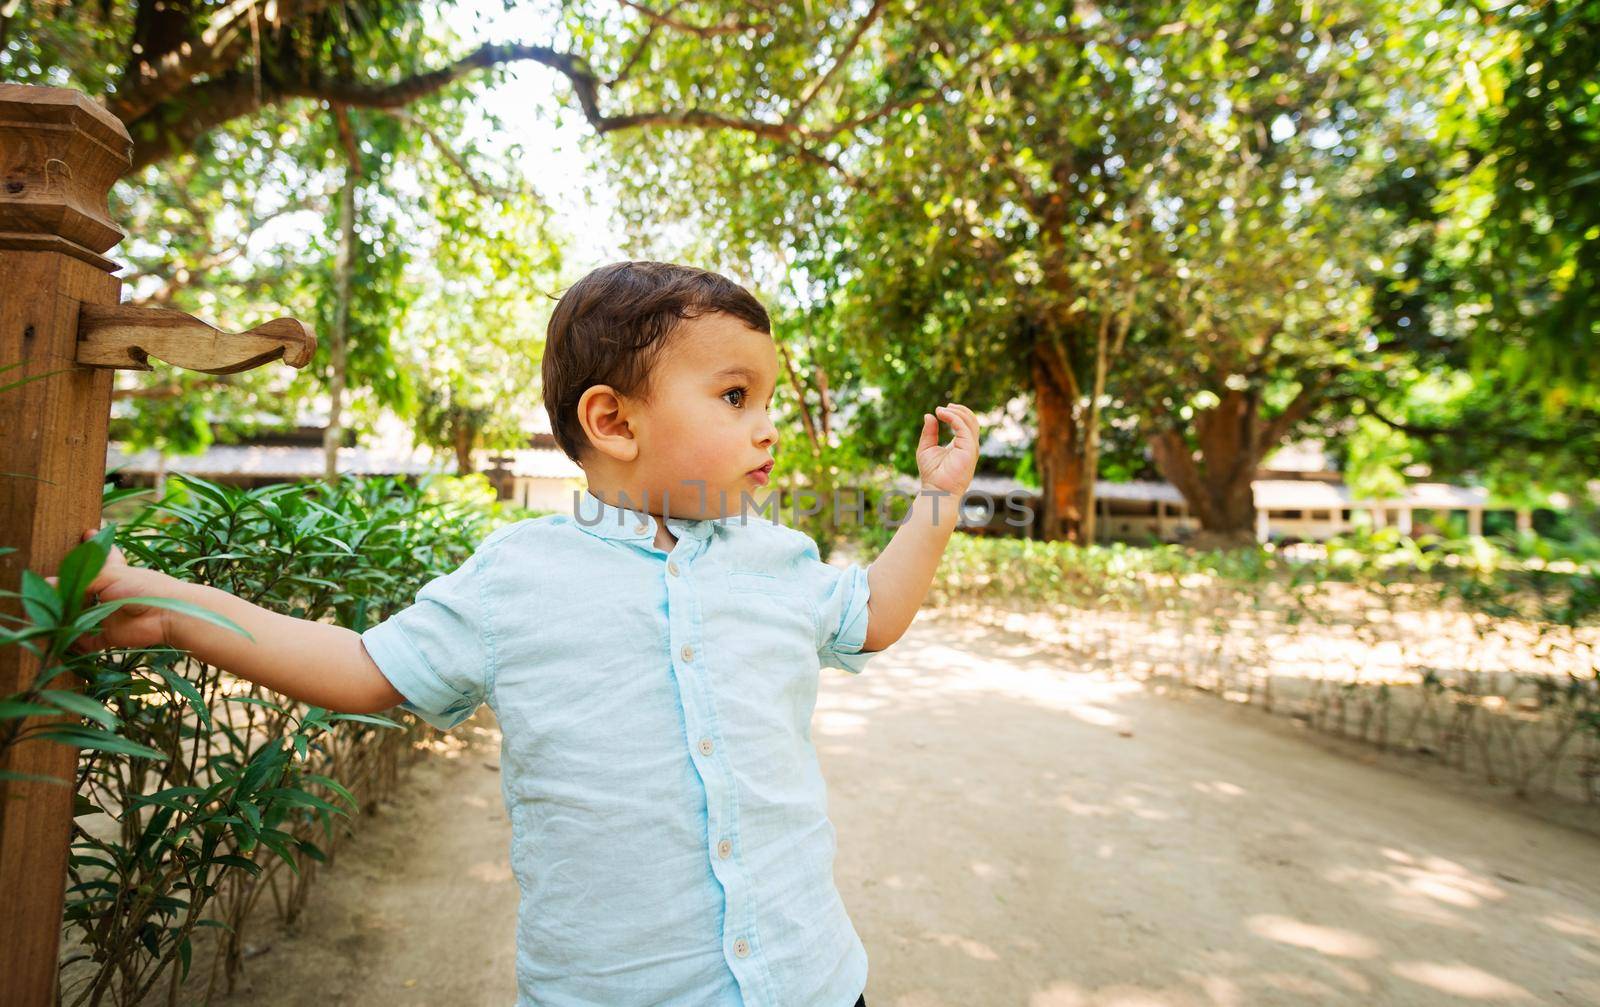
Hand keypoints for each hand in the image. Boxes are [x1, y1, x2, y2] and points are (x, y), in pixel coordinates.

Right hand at [45, 528, 177, 653]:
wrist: (168, 615)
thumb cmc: (144, 588)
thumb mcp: (110, 576)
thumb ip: (80, 580)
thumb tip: (47, 583)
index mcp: (115, 572)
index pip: (102, 556)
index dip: (94, 546)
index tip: (88, 532)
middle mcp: (110, 592)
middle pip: (86, 588)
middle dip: (69, 589)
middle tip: (47, 586)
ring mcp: (108, 614)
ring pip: (82, 616)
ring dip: (67, 616)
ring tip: (46, 612)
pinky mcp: (110, 634)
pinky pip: (88, 641)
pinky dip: (76, 642)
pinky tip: (59, 639)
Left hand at [916, 402, 979, 496]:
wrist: (936, 490)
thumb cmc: (931, 474)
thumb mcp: (927, 448)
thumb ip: (929, 432)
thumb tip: (929, 416)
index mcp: (961, 445)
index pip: (965, 425)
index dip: (955, 414)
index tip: (940, 410)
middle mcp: (969, 446)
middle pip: (971, 421)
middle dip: (959, 410)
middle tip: (943, 407)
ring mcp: (971, 448)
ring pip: (970, 422)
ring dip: (956, 412)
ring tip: (941, 410)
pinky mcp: (970, 449)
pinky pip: (964, 428)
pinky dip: (953, 418)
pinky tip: (942, 414)